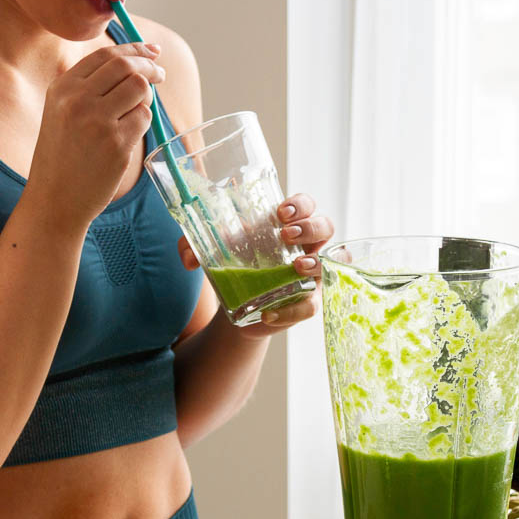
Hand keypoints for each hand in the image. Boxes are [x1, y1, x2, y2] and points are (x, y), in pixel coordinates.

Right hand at [22, 42, 165, 235]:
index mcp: (62, 88)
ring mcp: (98, 122)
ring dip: (147, 95)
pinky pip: (144, 118)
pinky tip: (131, 132)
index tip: (152, 51)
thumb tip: (134, 61)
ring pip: (140, 89)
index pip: (106, 54)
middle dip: (149, 66)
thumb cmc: (62, 156)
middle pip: (127, 67)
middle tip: (160, 74)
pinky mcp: (116, 145)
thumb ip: (88, 86)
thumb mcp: (60, 112)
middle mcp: (77, 100)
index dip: (134, 48)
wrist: (54, 200)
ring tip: (139, 108)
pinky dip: (144, 120)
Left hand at [177, 193, 333, 337]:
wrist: (237, 305)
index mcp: (288, 225)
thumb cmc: (234, 266)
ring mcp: (311, 275)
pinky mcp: (307, 302)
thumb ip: (194, 247)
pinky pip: (311, 306)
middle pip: (326, 226)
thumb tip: (186, 257)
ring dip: (315, 262)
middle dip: (310, 227)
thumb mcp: (214, 252)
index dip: (300, 205)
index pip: (306, 205)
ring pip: (331, 262)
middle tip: (286, 234)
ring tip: (295, 266)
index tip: (280, 212)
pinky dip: (291, 311)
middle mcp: (307, 246)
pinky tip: (269, 313)